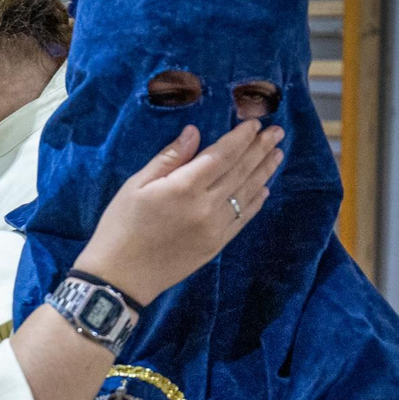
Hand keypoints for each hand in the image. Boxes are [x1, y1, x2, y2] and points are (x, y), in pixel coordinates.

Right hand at [74, 120, 283, 304]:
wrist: (122, 275)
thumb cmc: (121, 226)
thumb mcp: (136, 186)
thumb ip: (169, 158)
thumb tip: (194, 133)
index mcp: (184, 187)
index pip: (222, 155)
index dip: (241, 138)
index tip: (254, 123)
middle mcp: (206, 206)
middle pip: (241, 171)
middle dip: (260, 149)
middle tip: (277, 132)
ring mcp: (215, 227)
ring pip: (247, 193)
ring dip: (264, 172)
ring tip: (277, 155)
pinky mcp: (217, 244)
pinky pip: (243, 218)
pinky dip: (255, 201)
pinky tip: (264, 189)